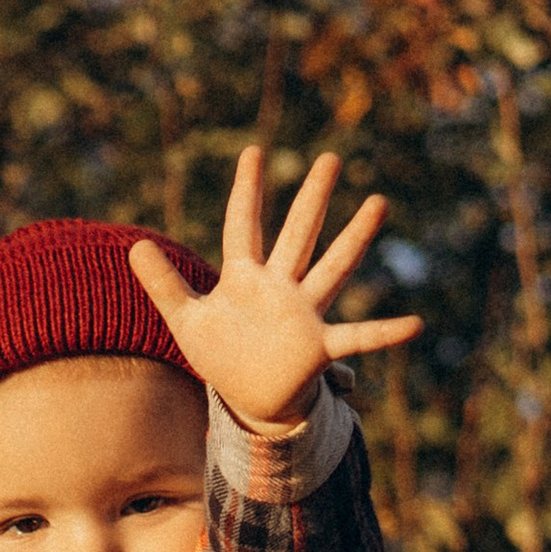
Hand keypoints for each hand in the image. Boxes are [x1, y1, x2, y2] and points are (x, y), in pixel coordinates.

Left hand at [128, 146, 422, 433]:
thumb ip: (163, 285)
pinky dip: (385, 332)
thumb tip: (135, 247)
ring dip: (355, 237)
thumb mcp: (186, 321)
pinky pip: (358, 337)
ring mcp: (304, 313)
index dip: (246, 192)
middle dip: (312, 198)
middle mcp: (281, 287)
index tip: (253, 152)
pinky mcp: (319, 346)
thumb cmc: (222, 355)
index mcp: (245, 278)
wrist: (250, 399)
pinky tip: (415, 324)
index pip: (244, 225)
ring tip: (379, 203)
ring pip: (333, 268)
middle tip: (330, 158)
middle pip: (298, 234)